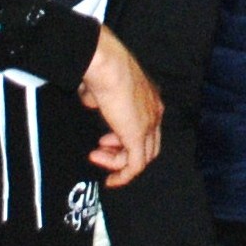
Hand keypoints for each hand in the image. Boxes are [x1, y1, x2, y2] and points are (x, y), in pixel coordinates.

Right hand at [82, 26, 161, 183]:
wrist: (107, 64)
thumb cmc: (102, 68)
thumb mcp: (101, 84)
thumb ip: (98, 96)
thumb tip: (90, 100)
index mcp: (149, 98)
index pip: (146, 127)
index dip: (125, 137)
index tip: (104, 140)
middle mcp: (154, 111)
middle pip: (148, 144)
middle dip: (123, 151)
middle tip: (100, 149)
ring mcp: (148, 124)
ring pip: (142, 156)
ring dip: (117, 162)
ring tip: (95, 156)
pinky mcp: (138, 136)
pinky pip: (135, 165)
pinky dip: (123, 176)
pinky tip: (110, 181)